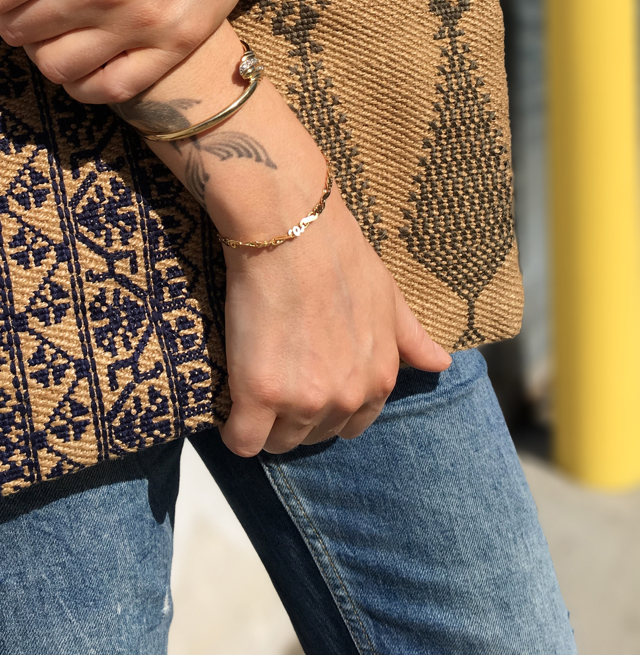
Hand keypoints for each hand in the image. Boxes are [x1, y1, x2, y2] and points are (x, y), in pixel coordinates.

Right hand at [219, 190, 451, 455]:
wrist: (290, 228)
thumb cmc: (338, 253)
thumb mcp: (387, 295)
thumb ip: (411, 337)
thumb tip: (442, 364)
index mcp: (379, 379)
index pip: (351, 428)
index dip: (323, 408)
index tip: (302, 385)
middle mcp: (346, 398)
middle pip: (312, 437)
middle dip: (293, 417)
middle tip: (273, 378)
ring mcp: (302, 399)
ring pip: (277, 443)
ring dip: (263, 424)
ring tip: (249, 386)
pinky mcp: (258, 394)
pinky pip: (241, 440)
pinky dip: (233, 430)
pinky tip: (229, 405)